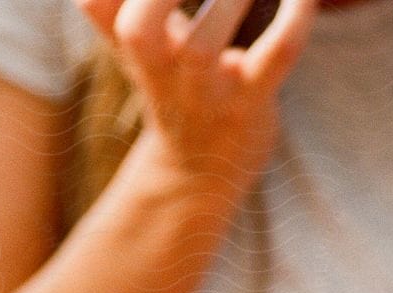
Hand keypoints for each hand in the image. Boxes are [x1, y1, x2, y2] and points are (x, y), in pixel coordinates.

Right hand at [76, 0, 316, 190]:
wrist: (201, 174)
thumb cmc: (172, 90)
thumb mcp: (137, 50)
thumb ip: (109, 8)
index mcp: (136, 49)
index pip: (98, 5)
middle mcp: (164, 72)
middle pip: (137, 32)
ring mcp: (208, 91)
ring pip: (203, 47)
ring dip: (226, 1)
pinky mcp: (252, 101)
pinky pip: (276, 57)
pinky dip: (294, 20)